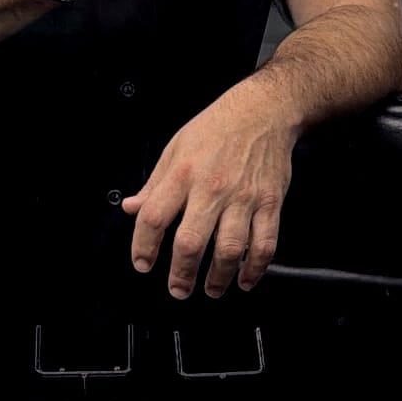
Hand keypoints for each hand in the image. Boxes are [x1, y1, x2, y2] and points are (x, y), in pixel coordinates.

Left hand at [123, 84, 296, 297]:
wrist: (263, 111)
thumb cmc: (217, 127)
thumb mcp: (175, 147)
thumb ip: (154, 183)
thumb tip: (131, 208)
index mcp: (183, 173)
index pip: (154, 217)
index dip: (143, 247)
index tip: (142, 264)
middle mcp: (212, 188)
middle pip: (190, 242)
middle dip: (181, 274)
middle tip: (178, 289)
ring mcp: (243, 197)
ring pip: (229, 250)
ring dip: (218, 278)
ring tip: (211, 289)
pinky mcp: (270, 202)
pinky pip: (264, 243)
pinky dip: (255, 268)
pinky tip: (245, 278)